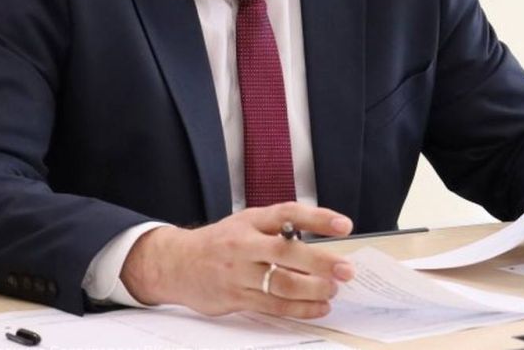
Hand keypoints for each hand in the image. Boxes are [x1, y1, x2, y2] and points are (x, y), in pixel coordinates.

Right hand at [120, 202, 354, 317]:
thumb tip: (321, 244)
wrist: (178, 263)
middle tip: (345, 270)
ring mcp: (238, 273)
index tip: (344, 225)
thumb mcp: (246, 223)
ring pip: (281, 283)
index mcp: (250, 220)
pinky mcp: (235, 297)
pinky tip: (318, 307)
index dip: (318, 218)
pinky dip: (299, 308)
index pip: (288, 214)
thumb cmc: (222, 242)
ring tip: (332, 290)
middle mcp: (244, 244)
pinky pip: (272, 305)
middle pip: (286, 252)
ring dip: (313, 290)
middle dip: (321, 262)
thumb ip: (279, 230)